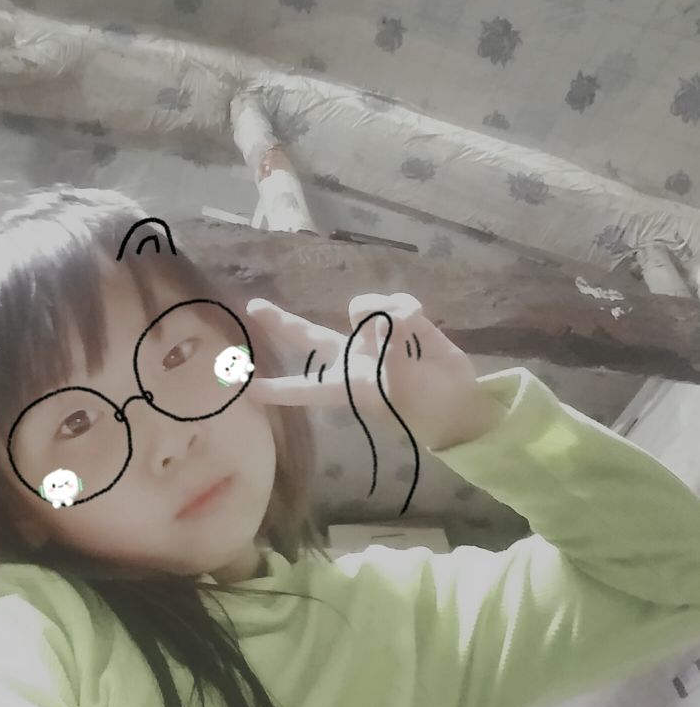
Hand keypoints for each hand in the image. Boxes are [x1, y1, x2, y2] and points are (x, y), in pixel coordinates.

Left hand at [243, 292, 490, 452]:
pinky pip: (395, 302)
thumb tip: (386, 314)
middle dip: (282, 322)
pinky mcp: (400, 322)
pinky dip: (407, 309)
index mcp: (346, 386)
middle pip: (309, 335)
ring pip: (364, 308)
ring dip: (383, 310)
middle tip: (253, 306)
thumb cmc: (426, 404)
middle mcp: (352, 359)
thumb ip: (390, 347)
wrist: (462, 399)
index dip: (273, 389)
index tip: (243, 388)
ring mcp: (375, 339)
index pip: (302, 388)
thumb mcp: (402, 385)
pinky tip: (420, 322)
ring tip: (407, 329)